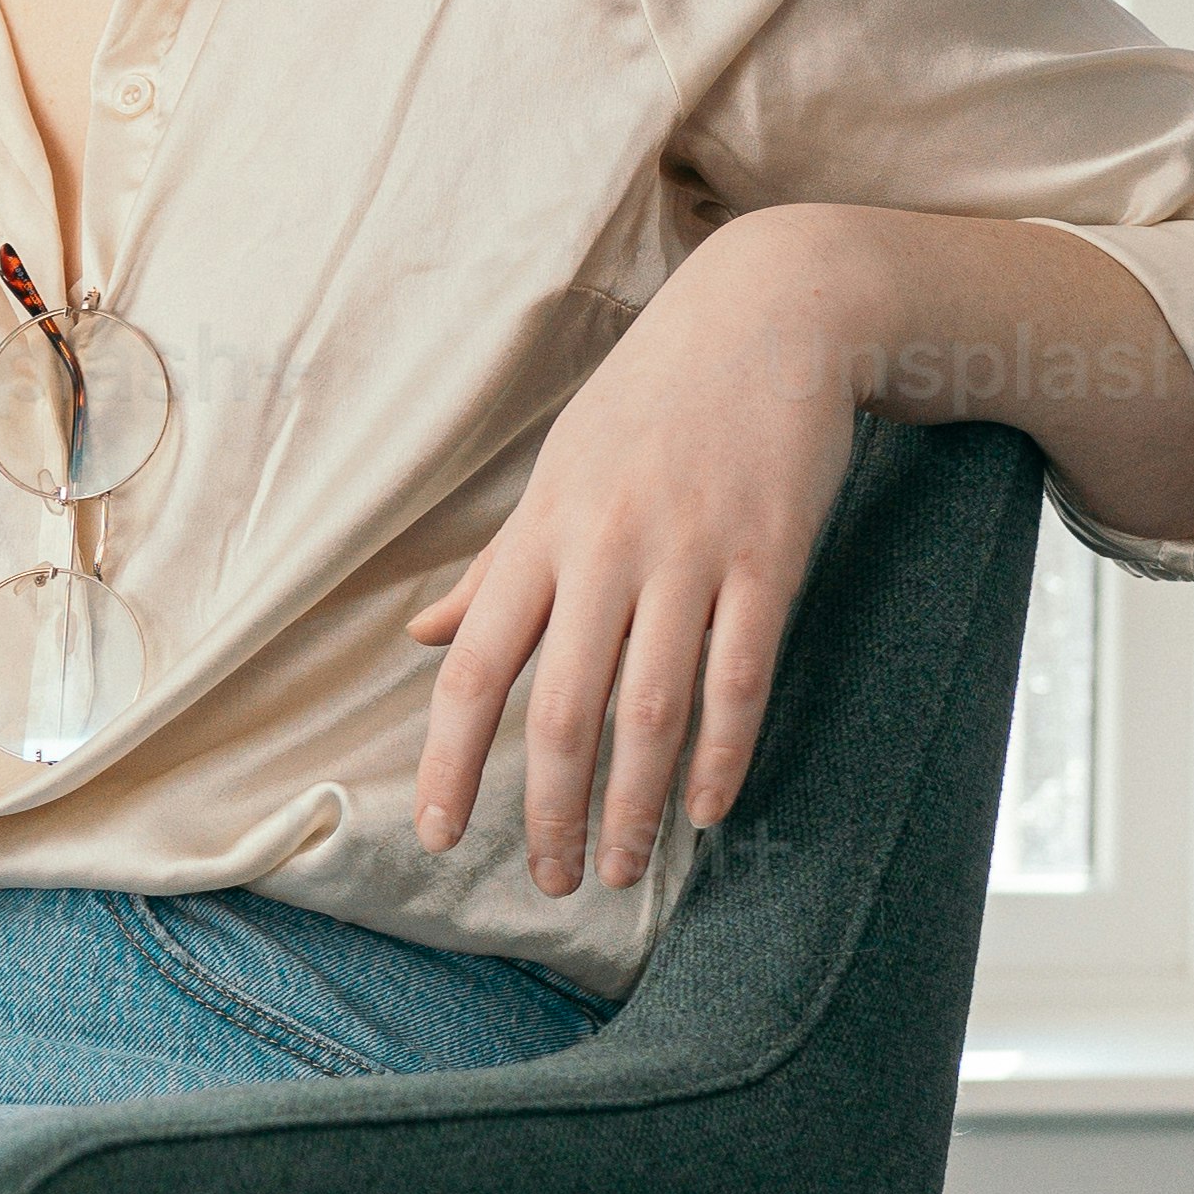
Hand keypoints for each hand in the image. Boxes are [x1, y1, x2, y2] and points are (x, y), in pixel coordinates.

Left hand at [409, 212, 873, 897]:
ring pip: (651, 709)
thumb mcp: (559, 473)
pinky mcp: (769, 555)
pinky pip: (741, 676)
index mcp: (542, 534)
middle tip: (552, 882)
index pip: (474, 668)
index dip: (450, 761)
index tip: (437, 835)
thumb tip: (419, 637)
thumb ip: (495, 567)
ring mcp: (691, 553)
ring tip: (619, 870)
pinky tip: (704, 811)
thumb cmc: (652, 400)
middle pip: (563, 710)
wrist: (773, 310)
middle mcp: (606, 549)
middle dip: (550, 812)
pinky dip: (720, 754)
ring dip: (632, 806)